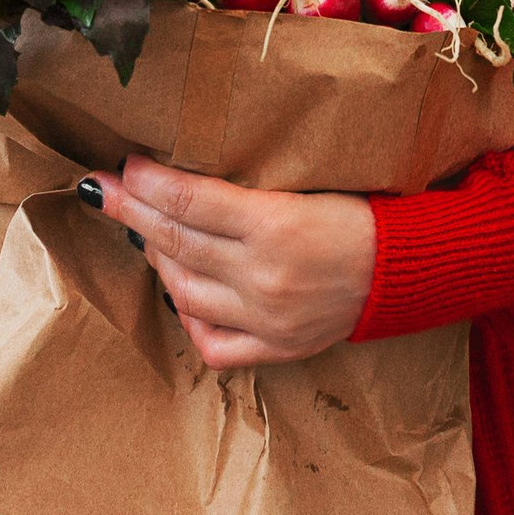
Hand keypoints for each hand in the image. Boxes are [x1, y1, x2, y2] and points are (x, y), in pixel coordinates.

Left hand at [99, 156, 377, 369]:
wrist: (408, 266)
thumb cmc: (362, 213)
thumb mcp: (305, 186)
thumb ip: (241, 191)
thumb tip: (178, 183)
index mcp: (277, 225)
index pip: (190, 202)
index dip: (148, 183)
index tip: (124, 166)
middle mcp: (265, 276)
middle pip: (176, 242)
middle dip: (132, 211)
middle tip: (104, 190)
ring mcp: (267, 319)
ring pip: (182, 291)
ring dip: (158, 259)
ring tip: (149, 235)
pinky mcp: (277, 348)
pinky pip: (211, 344)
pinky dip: (189, 317)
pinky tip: (184, 293)